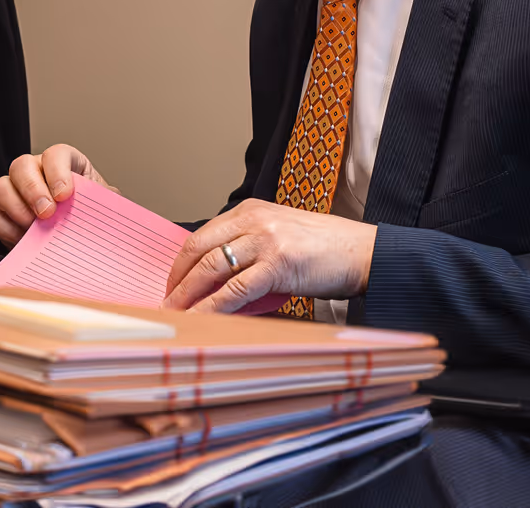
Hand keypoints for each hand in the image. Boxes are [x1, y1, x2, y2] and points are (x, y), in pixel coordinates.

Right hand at [0, 143, 112, 247]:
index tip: (64, 195)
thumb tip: (112, 205)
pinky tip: (21, 240)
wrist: (75, 245)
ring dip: (16, 208)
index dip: (58, 171)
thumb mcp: (102, 210)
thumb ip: (105, 204)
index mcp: (65, 164)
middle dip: (32, 190)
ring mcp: (15, 191)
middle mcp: (36, 172)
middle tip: (46, 213)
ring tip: (33, 229)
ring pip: (1, 187)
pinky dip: (4, 228)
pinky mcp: (1, 214)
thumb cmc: (89, 221)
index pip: (56, 154)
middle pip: (22, 165)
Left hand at [162, 198, 376, 312]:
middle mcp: (253, 220)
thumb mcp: (280, 236)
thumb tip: (218, 280)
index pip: (203, 235)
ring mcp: (264, 240)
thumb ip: (250, 248)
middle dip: (178, 279)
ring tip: (176, 315)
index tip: (172, 283)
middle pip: (199, 249)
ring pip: (211, 268)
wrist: (363, 252)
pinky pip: (235, 290)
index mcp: (250, 210)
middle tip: (165, 302)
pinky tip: (201, 319)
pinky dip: (213, 307)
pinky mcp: (277, 264)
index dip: (182, 262)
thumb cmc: (324, 249)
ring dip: (188, 295)